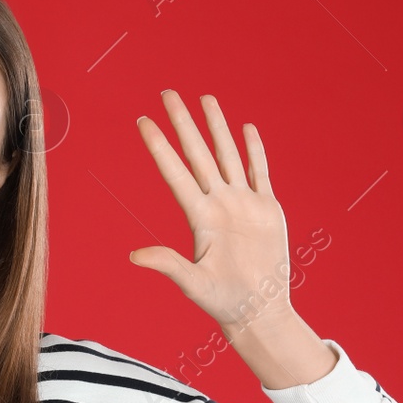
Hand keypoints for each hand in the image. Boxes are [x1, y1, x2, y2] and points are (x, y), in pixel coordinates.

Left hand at [128, 91, 292, 335]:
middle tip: (167, 93)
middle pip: (198, 154)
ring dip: (217, 128)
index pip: (175, 173)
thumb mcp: (193, 283)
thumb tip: (134, 256)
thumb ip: (168, 264)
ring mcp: (243, 204)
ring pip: (228, 156)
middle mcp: (219, 204)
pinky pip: (260, 172)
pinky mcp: (267, 209)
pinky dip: (254, 151)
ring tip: (205, 99)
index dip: (160, 147)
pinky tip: (245, 129)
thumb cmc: (223, 301)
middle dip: (184, 123)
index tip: (143, 122)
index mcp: (200, 218)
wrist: (259, 309)